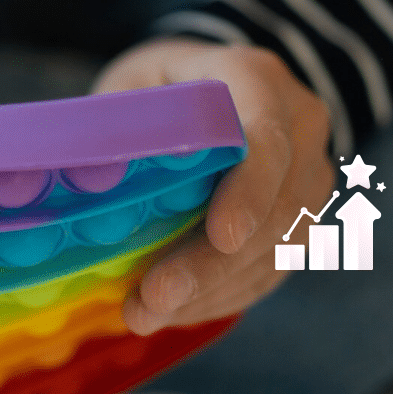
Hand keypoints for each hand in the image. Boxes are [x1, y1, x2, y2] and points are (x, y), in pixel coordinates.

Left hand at [92, 37, 334, 334]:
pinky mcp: (300, 220)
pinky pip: (271, 269)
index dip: (249, 190)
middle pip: (276, 207)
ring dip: (211, 290)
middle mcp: (300, 127)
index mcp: (256, 78)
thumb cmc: (162, 87)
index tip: (222, 237)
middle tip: (154, 299)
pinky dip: (220, 295)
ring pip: (277, 248)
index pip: (268, 138)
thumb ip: (120, 125)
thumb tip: (84, 181)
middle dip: (213, 263)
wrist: (217, 89)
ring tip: (144, 314)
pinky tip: (174, 311)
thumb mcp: (133, 84)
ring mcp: (308, 177)